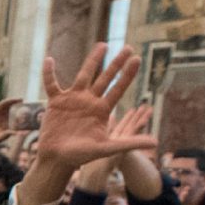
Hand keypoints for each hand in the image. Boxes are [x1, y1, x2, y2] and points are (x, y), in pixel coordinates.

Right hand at [31, 44, 153, 173]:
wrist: (57, 159)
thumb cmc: (81, 156)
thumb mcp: (107, 148)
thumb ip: (130, 143)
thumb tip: (156, 143)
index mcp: (102, 110)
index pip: (118, 88)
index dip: (127, 74)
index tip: (137, 59)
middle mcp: (89, 101)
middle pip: (105, 78)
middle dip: (116, 63)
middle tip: (129, 48)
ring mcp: (73, 99)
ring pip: (84, 75)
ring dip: (93, 60)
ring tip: (103, 45)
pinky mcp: (56, 102)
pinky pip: (52, 84)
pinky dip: (49, 73)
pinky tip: (49, 60)